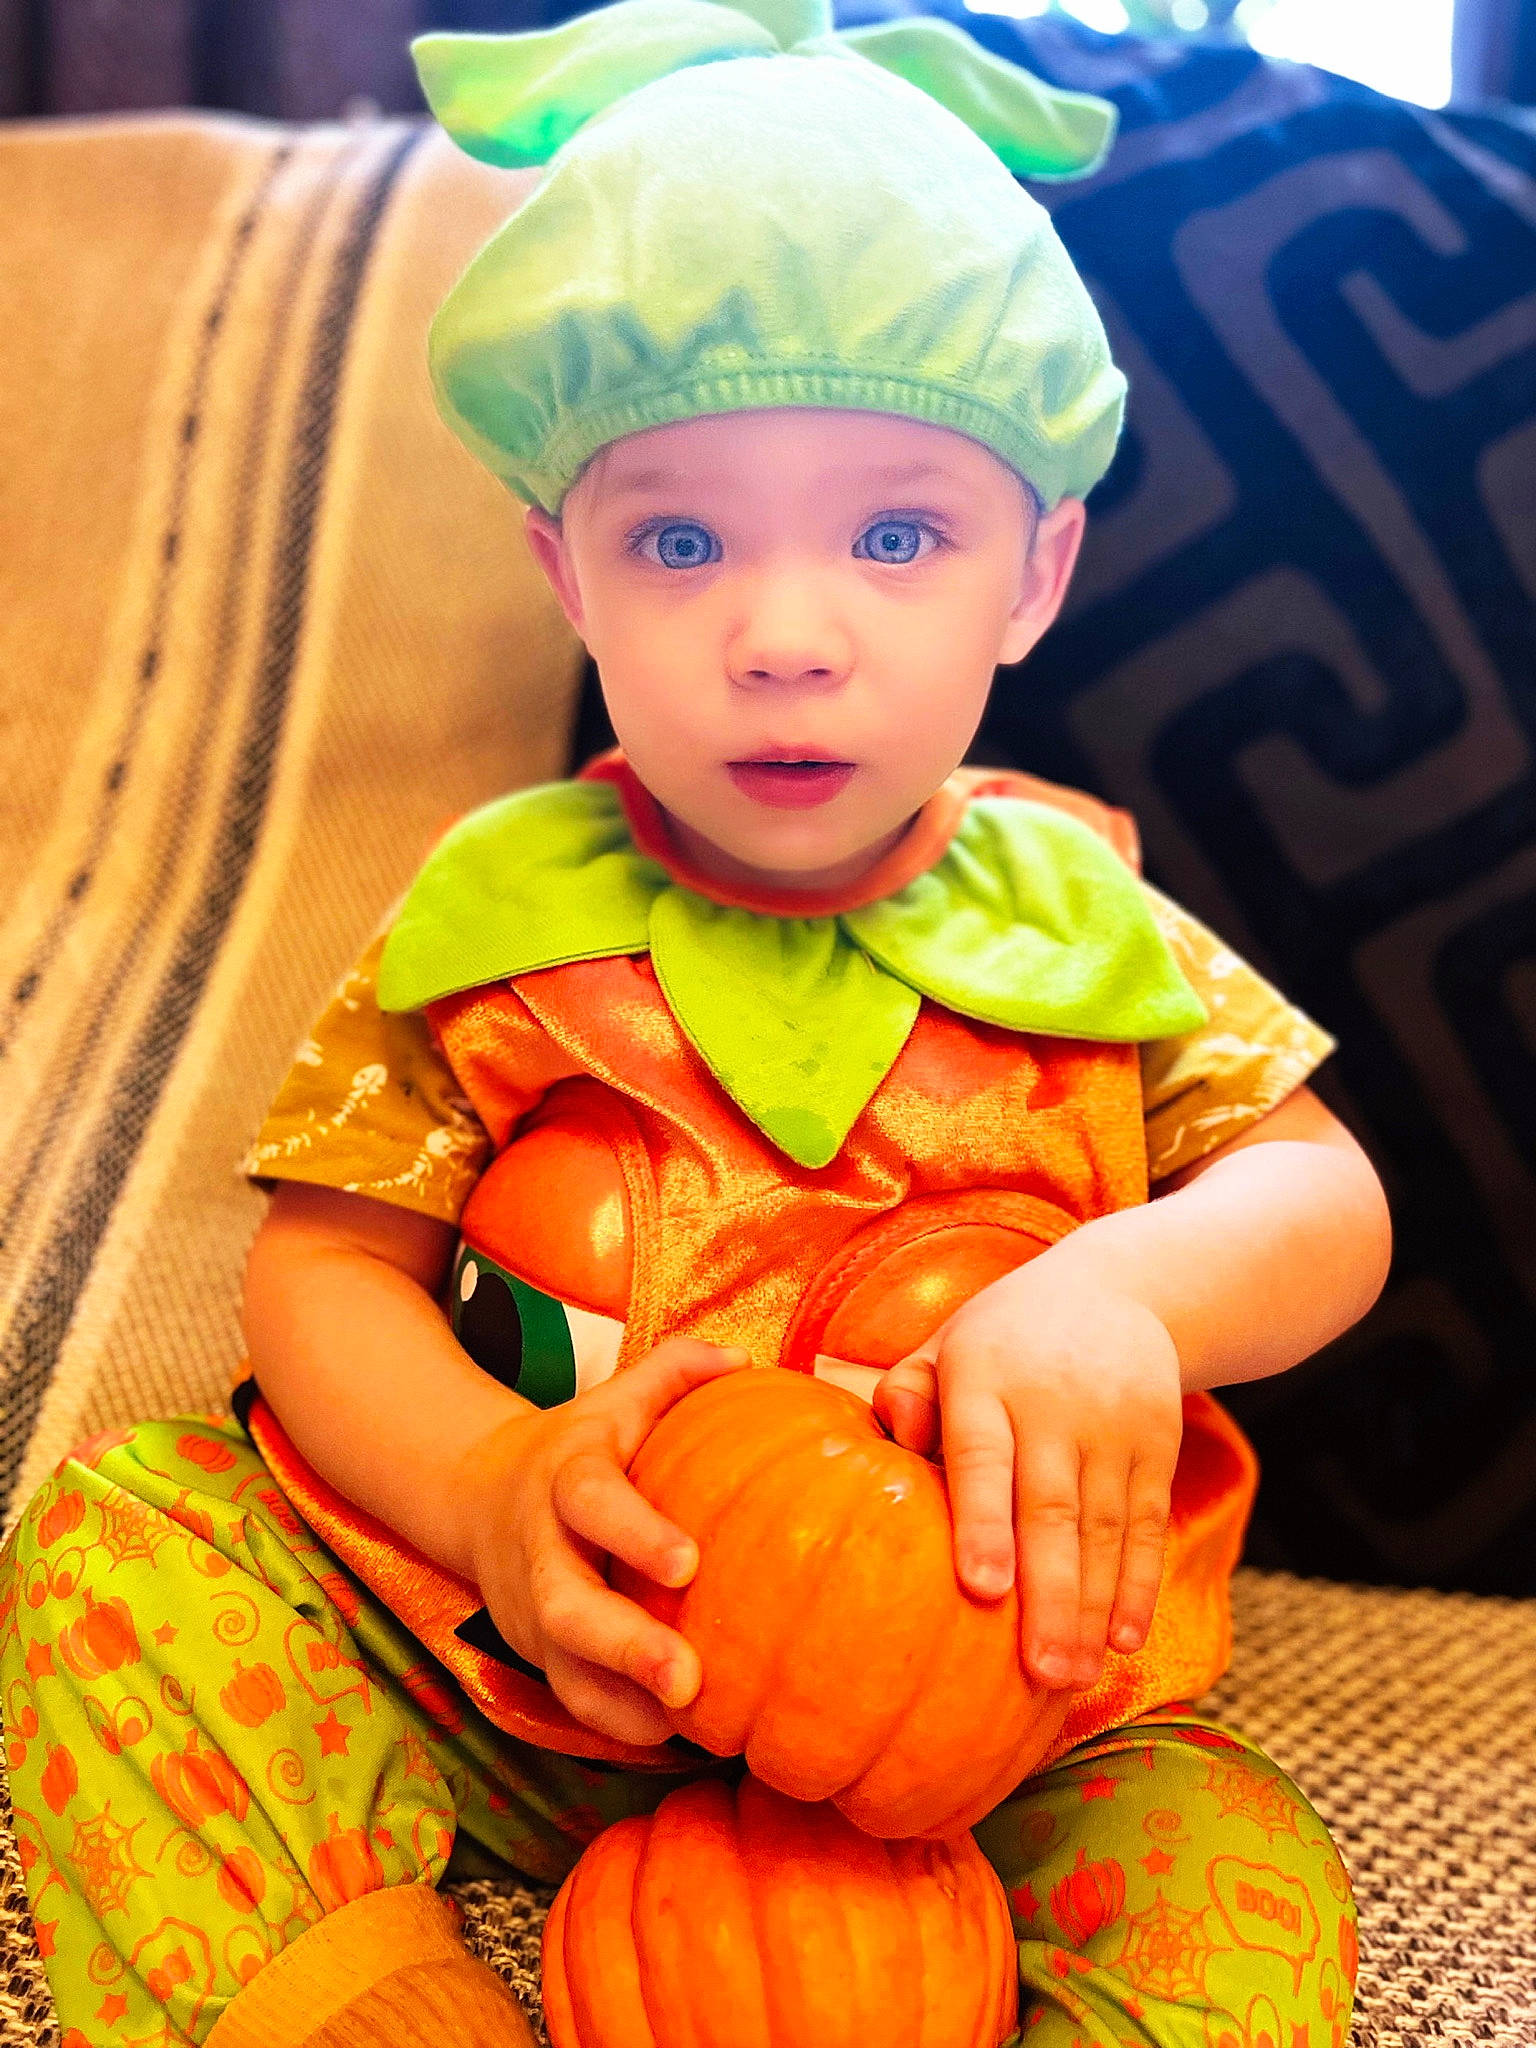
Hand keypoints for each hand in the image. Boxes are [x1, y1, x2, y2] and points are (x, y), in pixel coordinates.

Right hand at [452, 1337, 749, 1746]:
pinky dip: (622, 1726)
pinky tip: (680, 1737)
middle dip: (624, 1646)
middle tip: (687, 1679)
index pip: (591, 1502)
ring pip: (564, 1672)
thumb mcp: (616, 1398)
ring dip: (622, 1703)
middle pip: (566, 1608)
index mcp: (564, 1479)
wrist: (479, 1497)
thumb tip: (744, 1362)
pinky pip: (576, 1706)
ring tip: (688, 1723)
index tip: (690, 1563)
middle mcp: (541, 1553)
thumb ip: (676, 1371)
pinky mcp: (539, 1659)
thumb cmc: (579, 1446)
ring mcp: (533, 1615)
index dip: (634, 1532)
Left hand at [871, 1269, 1182, 1693]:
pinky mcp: (1158, 1442)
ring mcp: (1113, 1424)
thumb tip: (892, 1438)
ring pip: (1103, 1526)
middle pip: (1051, 1507)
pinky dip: (1138, 1584)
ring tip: (1072, 1677)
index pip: (983, 1455)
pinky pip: (1147, 1523)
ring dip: (1091, 1606)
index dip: (983, 1523)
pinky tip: (1123, 1639)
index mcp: (984, 1378)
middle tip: (1039, 1673)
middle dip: (1048, 1595)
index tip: (983, 1589)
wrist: (1120, 1288)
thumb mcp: (946, 1346)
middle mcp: (1053, 1402)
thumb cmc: (1002, 1341)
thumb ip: (906, 1392)